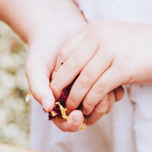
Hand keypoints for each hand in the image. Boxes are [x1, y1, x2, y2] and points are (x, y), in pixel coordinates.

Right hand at [23, 17, 119, 132]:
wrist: (57, 27)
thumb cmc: (42, 49)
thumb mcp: (35, 68)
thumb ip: (38, 88)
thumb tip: (49, 107)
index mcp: (57, 102)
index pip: (65, 122)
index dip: (72, 124)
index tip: (78, 116)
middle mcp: (74, 99)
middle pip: (87, 119)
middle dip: (94, 115)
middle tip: (99, 104)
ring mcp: (89, 90)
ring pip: (101, 108)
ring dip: (106, 104)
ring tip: (107, 93)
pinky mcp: (102, 78)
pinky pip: (111, 94)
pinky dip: (114, 93)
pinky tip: (116, 85)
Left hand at [50, 21, 151, 127]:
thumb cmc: (142, 47)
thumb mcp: (115, 38)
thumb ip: (95, 47)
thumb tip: (72, 65)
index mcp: (96, 28)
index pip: (66, 50)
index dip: (58, 70)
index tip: (55, 85)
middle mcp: (101, 36)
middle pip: (71, 65)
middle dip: (61, 86)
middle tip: (57, 101)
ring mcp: (112, 51)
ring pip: (83, 80)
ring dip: (75, 98)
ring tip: (72, 109)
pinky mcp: (123, 67)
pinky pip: (99, 88)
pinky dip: (92, 101)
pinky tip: (90, 109)